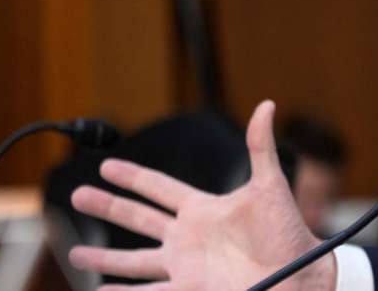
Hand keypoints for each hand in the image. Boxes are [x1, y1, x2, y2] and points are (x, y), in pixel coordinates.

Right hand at [67, 101, 333, 290]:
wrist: (300, 273)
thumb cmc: (289, 231)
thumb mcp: (271, 186)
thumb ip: (261, 146)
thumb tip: (266, 104)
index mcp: (204, 209)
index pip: (160, 188)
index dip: (133, 177)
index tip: (106, 165)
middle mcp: (189, 237)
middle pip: (137, 219)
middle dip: (108, 207)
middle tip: (77, 195)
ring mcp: (186, 265)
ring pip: (133, 261)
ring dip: (105, 259)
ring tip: (76, 255)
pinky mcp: (189, 289)